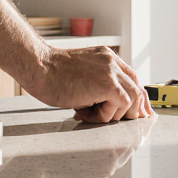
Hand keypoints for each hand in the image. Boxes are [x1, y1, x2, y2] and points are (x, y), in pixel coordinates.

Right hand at [25, 47, 154, 123]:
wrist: (39, 68)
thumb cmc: (52, 74)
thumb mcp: (82, 75)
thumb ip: (97, 86)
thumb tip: (107, 107)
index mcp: (107, 57)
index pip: (132, 78)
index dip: (137, 98)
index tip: (138, 112)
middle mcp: (112, 61)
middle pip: (137, 89)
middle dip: (131, 110)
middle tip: (112, 120)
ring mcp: (111, 71)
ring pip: (131, 100)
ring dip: (112, 114)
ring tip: (88, 113)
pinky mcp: (108, 84)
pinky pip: (120, 105)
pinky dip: (105, 115)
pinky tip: (86, 112)